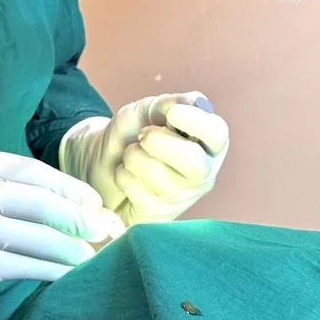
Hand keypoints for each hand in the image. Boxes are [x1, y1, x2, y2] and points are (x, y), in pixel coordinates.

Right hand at [0, 147, 122, 319]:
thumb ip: (12, 185)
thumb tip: (74, 198)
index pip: (29, 170)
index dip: (66, 185)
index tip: (93, 199)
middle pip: (36, 201)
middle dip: (75, 215)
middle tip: (102, 226)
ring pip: (35, 236)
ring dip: (70, 246)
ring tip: (93, 252)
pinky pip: (26, 264)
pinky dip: (53, 269)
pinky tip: (70, 271)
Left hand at [59, 92, 228, 225]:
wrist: (101, 161)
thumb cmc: (132, 132)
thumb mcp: (145, 110)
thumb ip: (166, 105)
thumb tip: (192, 103)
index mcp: (206, 142)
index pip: (217, 134)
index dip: (195, 122)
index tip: (171, 113)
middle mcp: (202, 172)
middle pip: (194, 163)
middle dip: (160, 143)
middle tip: (143, 135)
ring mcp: (181, 197)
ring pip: (160, 177)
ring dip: (134, 157)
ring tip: (130, 153)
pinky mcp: (158, 215)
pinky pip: (138, 192)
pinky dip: (123, 175)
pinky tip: (126, 175)